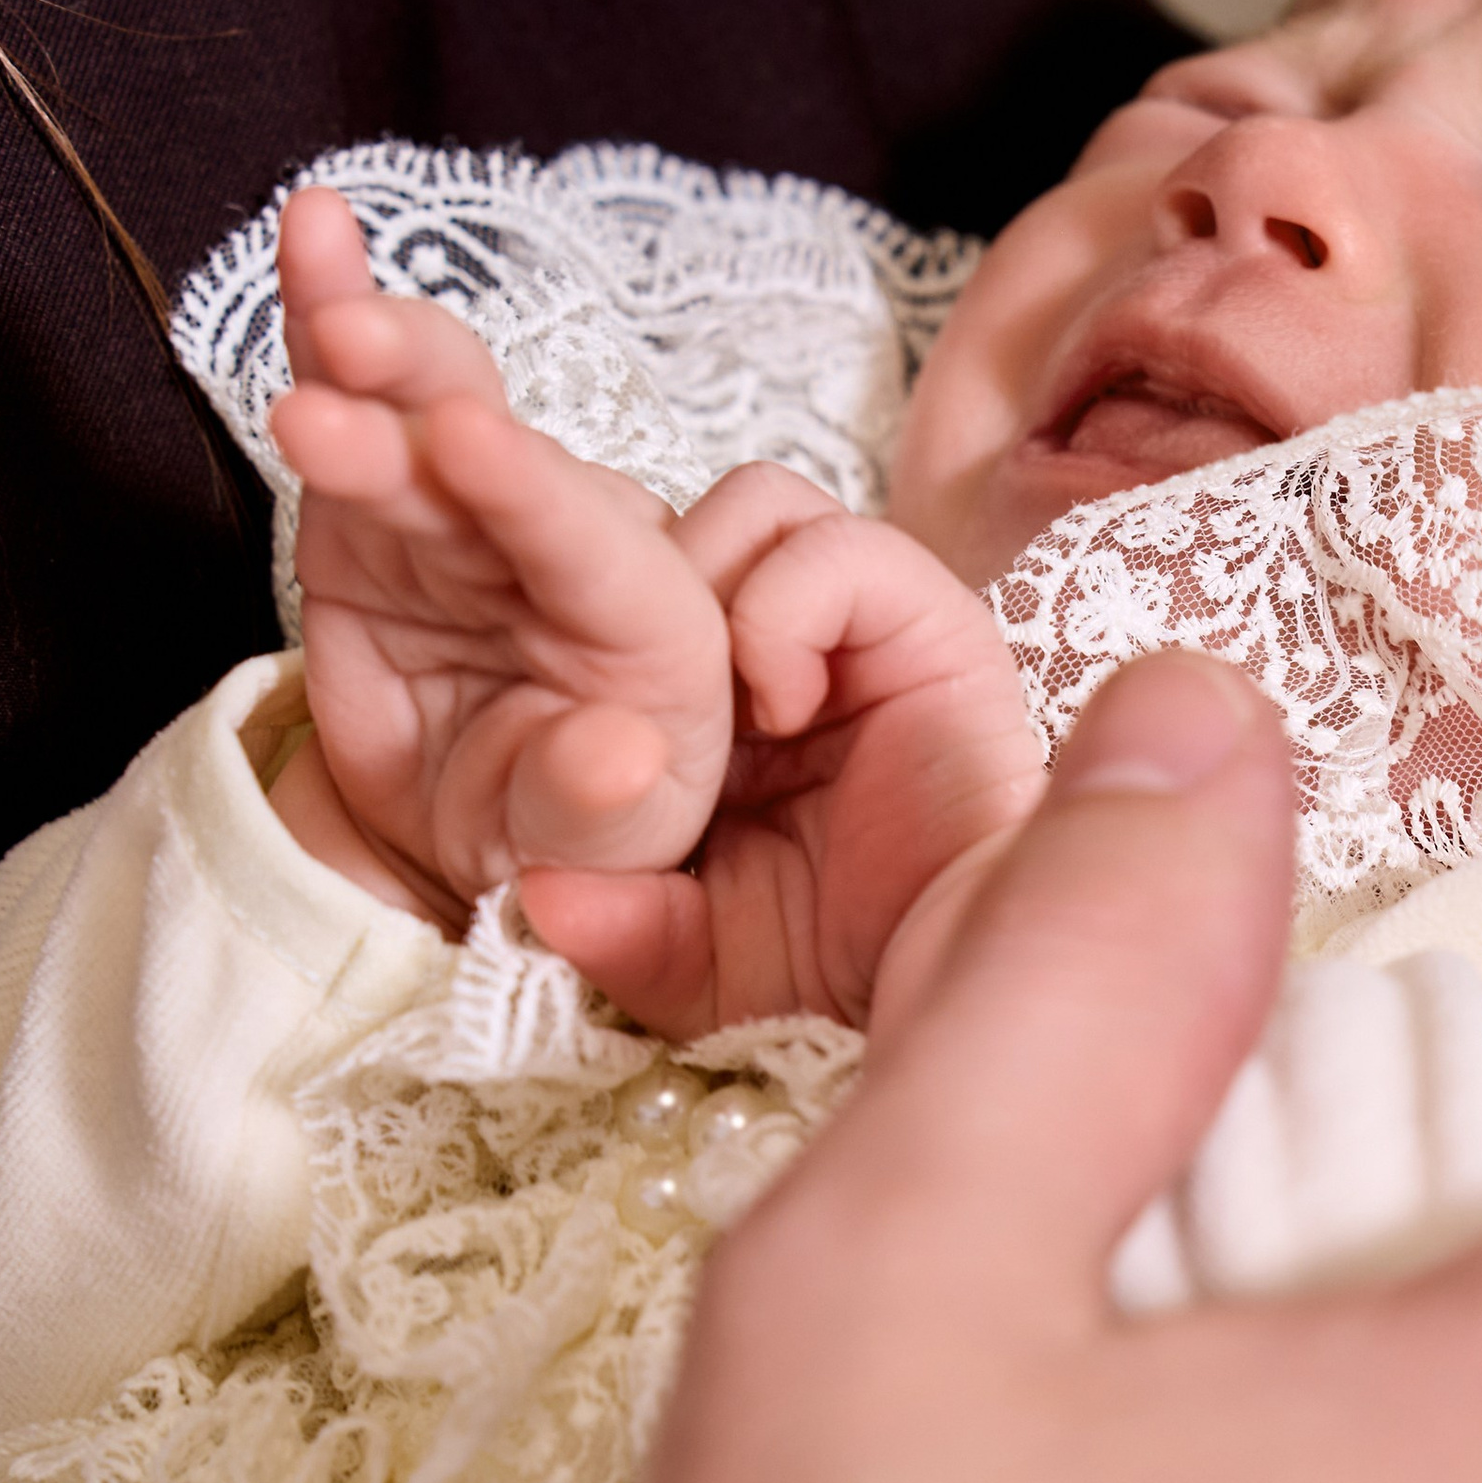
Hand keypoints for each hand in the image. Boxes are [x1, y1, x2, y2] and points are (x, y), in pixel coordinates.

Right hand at [269, 187, 731, 925]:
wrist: (483, 838)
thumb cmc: (566, 847)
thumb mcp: (594, 860)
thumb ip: (600, 811)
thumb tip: (620, 754)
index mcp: (660, 634)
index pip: (598, 552)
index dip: (530, 490)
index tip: (462, 435)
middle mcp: (578, 547)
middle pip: (512, 456)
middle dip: (431, 399)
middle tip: (356, 352)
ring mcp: (479, 512)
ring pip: (433, 405)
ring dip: (375, 354)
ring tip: (323, 318)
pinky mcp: (390, 496)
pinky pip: (365, 394)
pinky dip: (334, 313)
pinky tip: (313, 227)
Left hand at [520, 467, 1044, 1033]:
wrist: (953, 978)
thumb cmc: (832, 963)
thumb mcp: (684, 958)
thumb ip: (612, 926)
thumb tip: (538, 892)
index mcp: (712, 687)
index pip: (634, 564)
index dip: (573, 581)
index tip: (527, 653)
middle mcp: (785, 633)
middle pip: (686, 509)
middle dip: (632, 574)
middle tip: (623, 691)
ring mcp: (862, 620)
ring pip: (754, 505)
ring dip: (703, 585)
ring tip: (706, 706)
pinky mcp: (934, 622)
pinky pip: (838, 549)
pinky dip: (785, 612)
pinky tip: (778, 706)